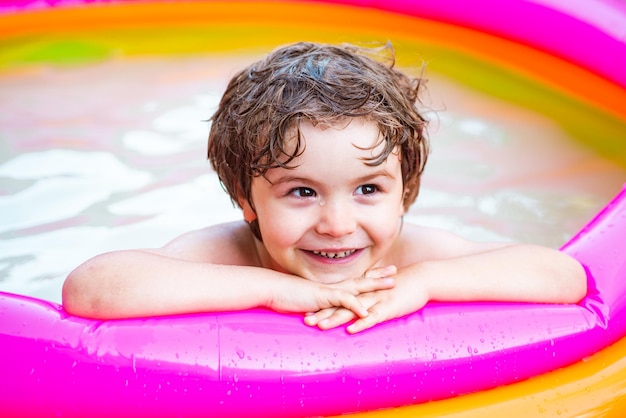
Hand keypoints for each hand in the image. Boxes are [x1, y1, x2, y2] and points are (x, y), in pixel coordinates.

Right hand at [267, 265, 395, 318]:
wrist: (271, 289)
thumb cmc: (284, 295)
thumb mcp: (304, 301)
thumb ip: (315, 305)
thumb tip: (319, 312)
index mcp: (329, 287)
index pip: (353, 280)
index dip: (368, 276)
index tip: (381, 272)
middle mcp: (332, 286)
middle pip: (360, 279)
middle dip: (378, 275)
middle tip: (395, 271)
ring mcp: (328, 291)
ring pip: (357, 286)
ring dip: (375, 285)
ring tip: (392, 284)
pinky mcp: (322, 297)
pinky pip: (342, 301)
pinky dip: (354, 305)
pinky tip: (366, 311)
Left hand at [304, 265, 428, 332]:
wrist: (420, 279)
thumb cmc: (400, 288)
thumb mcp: (380, 294)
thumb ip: (367, 301)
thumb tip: (356, 311)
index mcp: (362, 293)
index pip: (338, 301)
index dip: (322, 307)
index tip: (306, 312)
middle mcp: (365, 295)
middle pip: (340, 305)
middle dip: (322, 313)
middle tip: (305, 320)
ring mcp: (375, 301)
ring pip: (352, 311)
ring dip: (335, 318)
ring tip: (320, 326)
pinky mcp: (388, 307)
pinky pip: (372, 317)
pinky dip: (361, 323)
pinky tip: (350, 330)